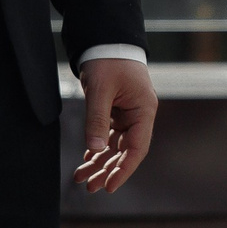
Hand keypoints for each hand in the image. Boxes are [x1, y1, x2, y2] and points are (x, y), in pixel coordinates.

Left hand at [73, 57, 157, 192]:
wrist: (106, 40)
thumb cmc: (108, 60)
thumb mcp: (100, 89)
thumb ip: (97, 120)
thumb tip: (94, 150)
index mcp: (143, 111)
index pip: (136, 148)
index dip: (123, 170)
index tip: (109, 186)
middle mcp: (139, 116)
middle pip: (126, 152)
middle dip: (108, 171)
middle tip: (91, 188)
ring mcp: (128, 115)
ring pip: (115, 147)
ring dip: (100, 163)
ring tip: (83, 180)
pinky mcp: (116, 112)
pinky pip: (107, 136)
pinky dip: (97, 149)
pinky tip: (86, 162)